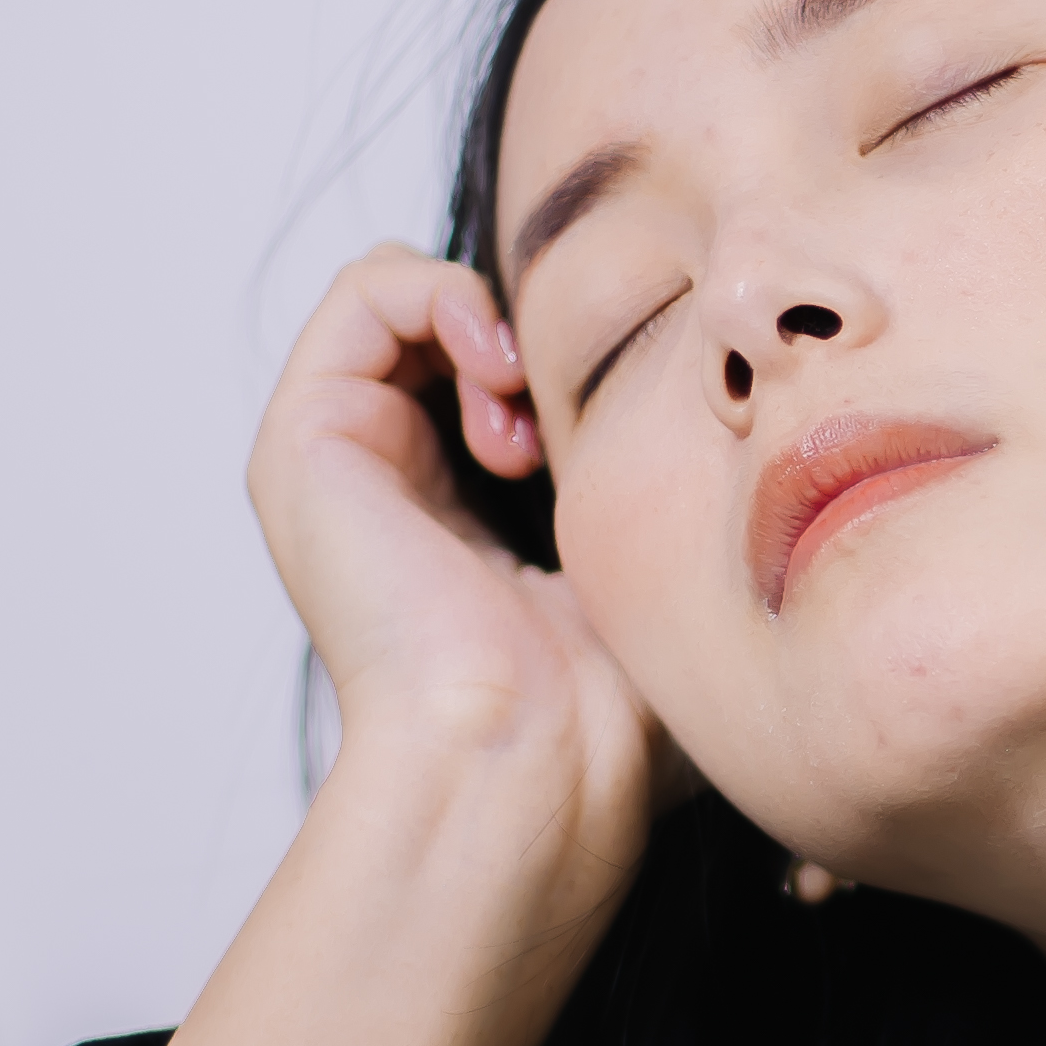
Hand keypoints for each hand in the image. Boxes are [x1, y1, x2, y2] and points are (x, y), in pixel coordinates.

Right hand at [119, 249, 664, 1045]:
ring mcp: (339, 463)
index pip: (497, 373)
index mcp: (455, 515)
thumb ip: (654, 498)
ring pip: (406, 296)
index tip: (613, 420)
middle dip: (526, 332)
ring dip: (485, 312)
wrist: (531, 756)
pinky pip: (363, 288)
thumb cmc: (604, 711)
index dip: (566, 360)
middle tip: (560, 413)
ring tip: (523, 392)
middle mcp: (387, 484)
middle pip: (451, 324)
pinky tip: (497, 368)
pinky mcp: (303, 442)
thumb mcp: (648, 573)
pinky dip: (443, 294)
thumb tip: (743, 445)